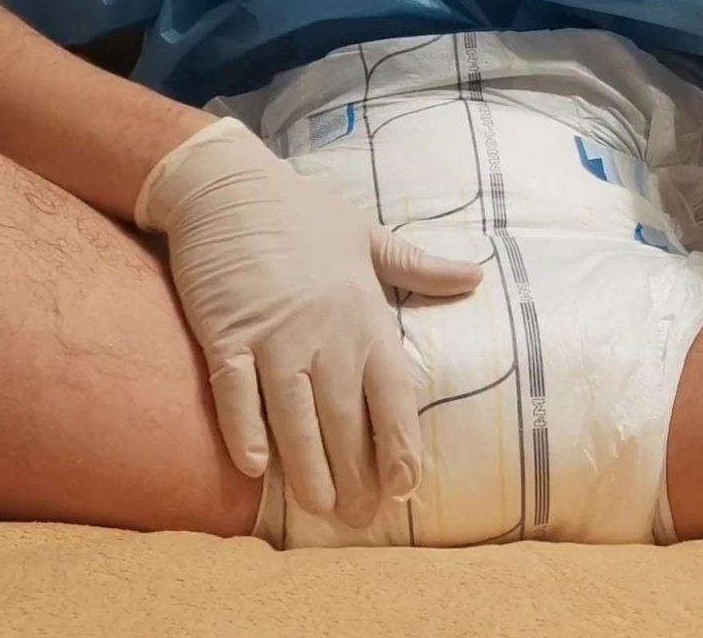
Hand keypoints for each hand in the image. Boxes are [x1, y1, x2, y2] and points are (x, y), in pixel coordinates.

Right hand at [136, 118, 482, 526]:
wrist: (228, 185)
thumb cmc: (301, 212)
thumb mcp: (369, 237)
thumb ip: (420, 267)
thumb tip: (476, 276)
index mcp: (364, 316)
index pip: (391, 393)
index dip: (399, 442)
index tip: (406, 484)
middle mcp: (325, 334)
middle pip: (344, 419)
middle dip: (356, 472)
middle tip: (361, 517)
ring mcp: (273, 337)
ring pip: (295, 417)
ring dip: (308, 467)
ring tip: (320, 508)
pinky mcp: (225, 336)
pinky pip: (236, 394)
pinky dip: (245, 431)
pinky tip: (255, 469)